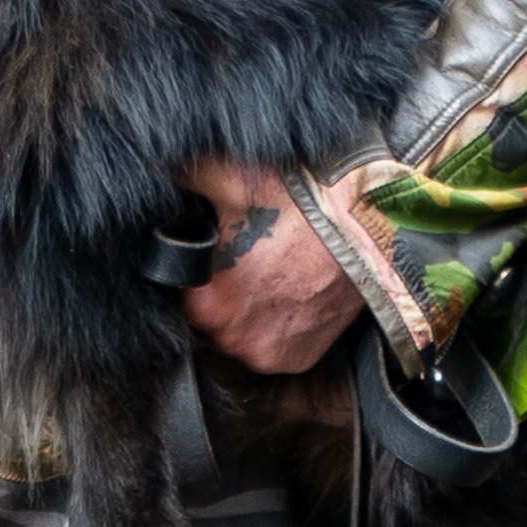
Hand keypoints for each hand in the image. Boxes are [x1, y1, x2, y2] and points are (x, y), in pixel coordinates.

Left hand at [179, 163, 361, 373]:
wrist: (368, 229)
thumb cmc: (299, 207)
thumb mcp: (231, 180)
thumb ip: (186, 178)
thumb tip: (158, 167)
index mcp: (207, 307)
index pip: (183, 294)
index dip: (196, 271)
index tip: (213, 252)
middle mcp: (235, 342)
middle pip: (210, 317)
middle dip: (221, 291)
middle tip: (245, 259)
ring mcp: (270, 354)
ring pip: (240, 332)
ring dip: (249, 311)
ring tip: (270, 273)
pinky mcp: (300, 359)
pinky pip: (274, 344)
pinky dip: (278, 324)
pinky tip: (289, 292)